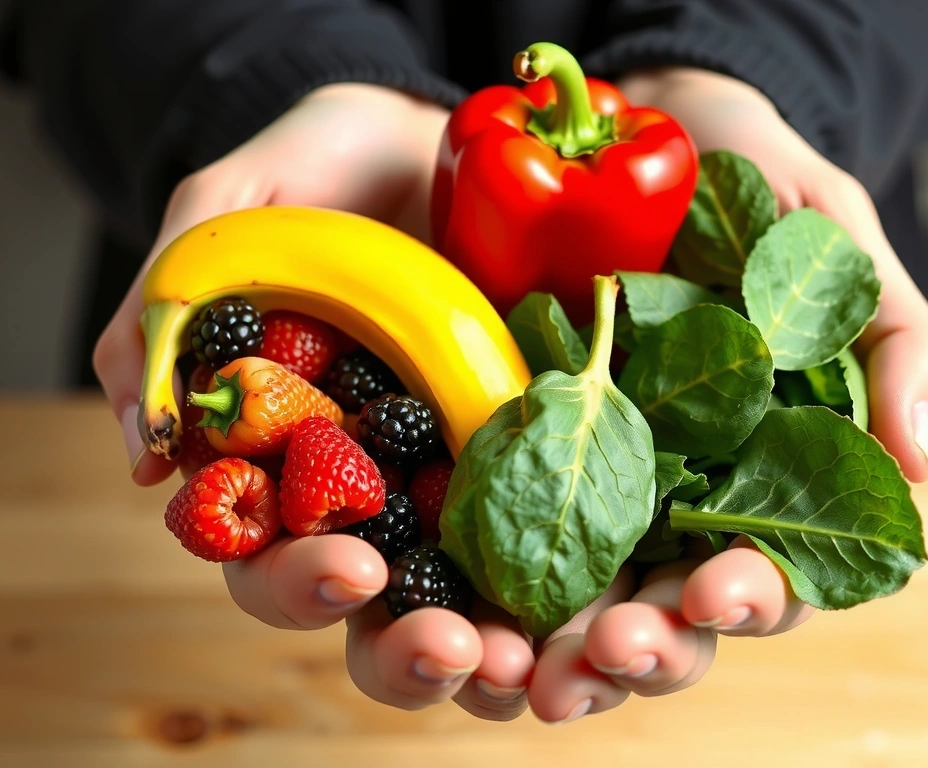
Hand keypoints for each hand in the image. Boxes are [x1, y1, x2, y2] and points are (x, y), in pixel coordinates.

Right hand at [93, 83, 539, 718]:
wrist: (449, 143)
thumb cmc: (338, 169)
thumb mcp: (245, 205)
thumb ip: (177, 302)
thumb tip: (145, 457)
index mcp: (286, 450)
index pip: (268, 552)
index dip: (296, 579)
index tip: (348, 567)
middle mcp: (368, 484)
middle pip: (368, 603)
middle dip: (401, 644)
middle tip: (448, 645)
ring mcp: (456, 477)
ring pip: (459, 600)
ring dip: (487, 650)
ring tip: (522, 660)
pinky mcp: (534, 458)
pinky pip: (548, 539)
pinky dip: (566, 587)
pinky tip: (595, 612)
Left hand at [521, 65, 927, 724]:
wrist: (637, 123)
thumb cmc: (751, 178)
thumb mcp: (832, 237)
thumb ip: (890, 339)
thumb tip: (914, 460)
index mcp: (754, 468)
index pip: (765, 570)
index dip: (751, 596)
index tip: (720, 590)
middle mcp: (666, 492)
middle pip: (660, 611)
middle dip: (641, 647)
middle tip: (605, 654)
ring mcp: (579, 473)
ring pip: (568, 599)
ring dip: (549, 649)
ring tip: (522, 670)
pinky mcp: (502, 441)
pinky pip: (481, 528)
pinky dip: (464, 581)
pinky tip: (444, 607)